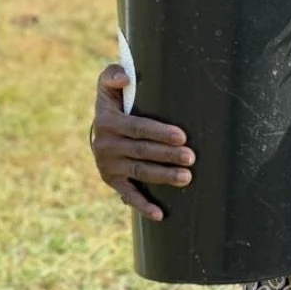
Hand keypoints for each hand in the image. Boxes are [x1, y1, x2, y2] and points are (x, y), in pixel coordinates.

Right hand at [89, 64, 192, 220]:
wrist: (99, 129)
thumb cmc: (115, 101)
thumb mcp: (108, 84)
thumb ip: (113, 75)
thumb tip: (126, 77)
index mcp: (107, 121)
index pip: (137, 127)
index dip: (160, 132)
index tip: (181, 135)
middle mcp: (104, 145)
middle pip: (142, 152)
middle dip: (168, 155)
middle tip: (191, 157)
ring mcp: (108, 166)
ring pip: (140, 173)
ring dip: (164, 177)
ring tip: (187, 178)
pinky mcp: (112, 181)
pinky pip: (128, 195)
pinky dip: (143, 206)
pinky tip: (159, 214)